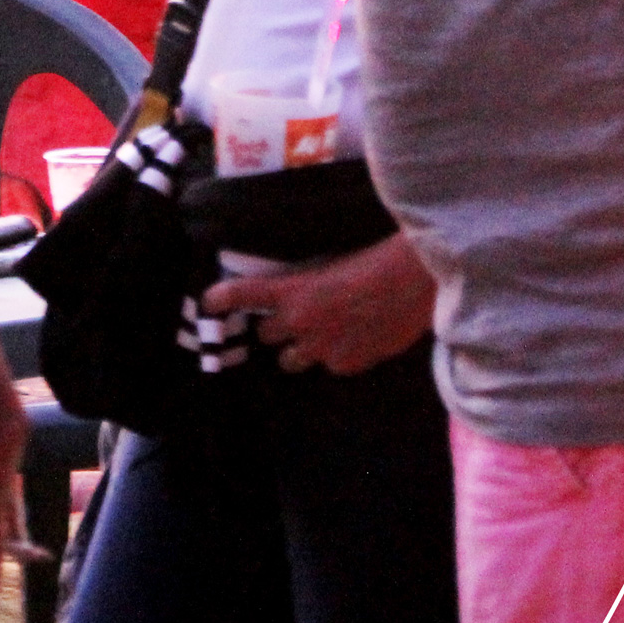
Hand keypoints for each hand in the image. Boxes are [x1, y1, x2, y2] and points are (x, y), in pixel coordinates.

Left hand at [199, 233, 433, 376]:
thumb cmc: (376, 256)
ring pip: (291, 360)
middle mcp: (300, 323)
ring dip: (299, 349)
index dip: (222, 299)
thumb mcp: (332, 260)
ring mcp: (323, 349)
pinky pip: (330, 366)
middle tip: (292, 316)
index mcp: (293, 290)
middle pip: (265, 336)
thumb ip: (309, 280)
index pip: (244, 294)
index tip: (208, 302)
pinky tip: (356, 339)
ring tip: (322, 334)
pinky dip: (337, 356)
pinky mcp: (348, 364)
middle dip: (274, 328)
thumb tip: (302, 286)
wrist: (416, 279)